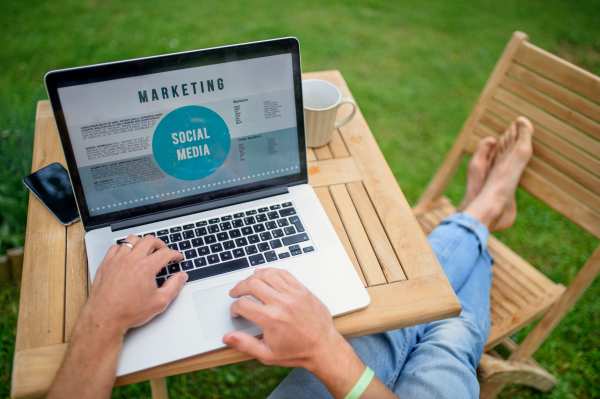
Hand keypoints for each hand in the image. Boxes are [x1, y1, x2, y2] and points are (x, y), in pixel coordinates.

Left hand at [86, 234, 186, 336]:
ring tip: (146, 249)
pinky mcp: (106, 263)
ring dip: (142, 242)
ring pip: (132, 239)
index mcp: (146, 267)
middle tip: (164, 251)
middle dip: (161, 244)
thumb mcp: (159, 302)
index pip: (165, 253)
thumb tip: (181, 277)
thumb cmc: (128, 312)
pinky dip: (124, 247)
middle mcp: (131, 260)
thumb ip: (174, 286)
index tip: (177, 257)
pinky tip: (127, 254)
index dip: (175, 254)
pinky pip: (116, 247)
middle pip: (150, 240)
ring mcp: (117, 260)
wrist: (104, 318)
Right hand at [223, 268, 396, 398]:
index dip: (235, 308)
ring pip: (267, 274)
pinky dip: (272, 272)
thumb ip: (245, 344)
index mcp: (271, 319)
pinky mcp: (303, 290)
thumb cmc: (297, 352)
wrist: (323, 348)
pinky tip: (265, 275)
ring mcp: (294, 294)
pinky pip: (284, 274)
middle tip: (235, 293)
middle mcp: (282, 303)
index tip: (236, 312)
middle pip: (252, 284)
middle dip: (239, 287)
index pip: (243, 304)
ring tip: (248, 283)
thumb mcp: (267, 354)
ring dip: (253, 277)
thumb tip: (227, 338)